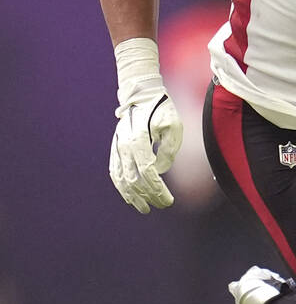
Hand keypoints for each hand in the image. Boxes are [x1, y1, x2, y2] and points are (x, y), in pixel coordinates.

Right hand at [109, 82, 182, 213]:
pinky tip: (129, 197)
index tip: (168, 200)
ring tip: (145, 208)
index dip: (158, 189)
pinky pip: (115, 173)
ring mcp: (117, 148)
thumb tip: (160, 171)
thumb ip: (169, 149)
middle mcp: (124, 146)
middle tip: (163, 204)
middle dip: (149, 196)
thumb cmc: (161, 110)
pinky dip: (121, 187)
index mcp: (139, 139)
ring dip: (133, 197)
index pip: (148, 172)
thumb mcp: (173, 125)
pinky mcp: (115, 149)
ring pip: (121, 180)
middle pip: (134, 180)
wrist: (141, 95)